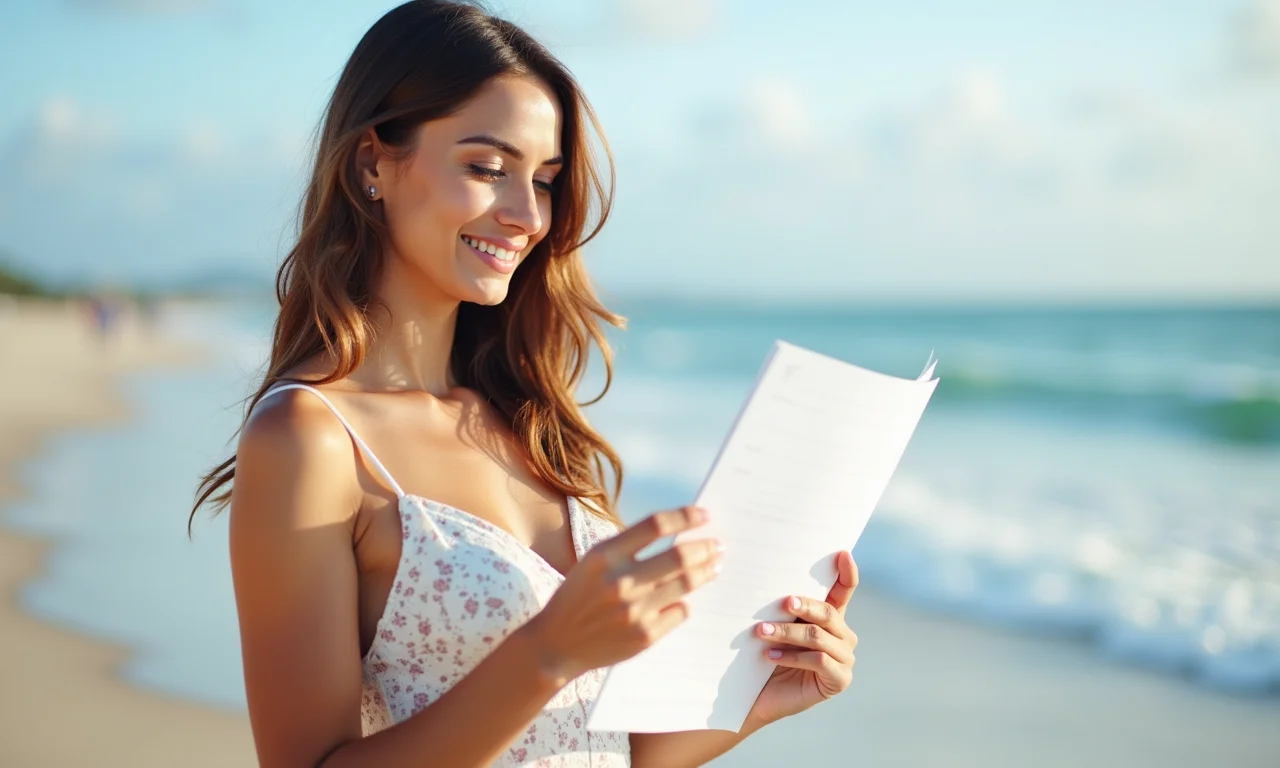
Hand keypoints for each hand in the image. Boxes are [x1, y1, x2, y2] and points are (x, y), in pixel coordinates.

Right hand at [521, 505, 723, 684]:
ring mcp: (634, 611)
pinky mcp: (645, 636)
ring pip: (686, 583)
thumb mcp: (593, 562)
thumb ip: (629, 548)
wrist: (556, 645)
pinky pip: (680, 610)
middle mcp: (620, 581)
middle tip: (719, 545)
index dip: (685, 517)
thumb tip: (679, 534)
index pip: (655, 526)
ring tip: (716, 565)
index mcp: (604, 555)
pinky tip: (683, 598)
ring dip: (707, 571)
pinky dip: (684, 601)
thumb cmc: (578, 597)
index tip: (704, 514)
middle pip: (679, 555)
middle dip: (706, 547)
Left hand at [746, 551, 858, 726]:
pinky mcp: (839, 680)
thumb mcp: (776, 627)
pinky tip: (771, 656)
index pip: (844, 591)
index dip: (846, 572)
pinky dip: (792, 656)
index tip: (842, 553)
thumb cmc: (765, 658)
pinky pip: (818, 661)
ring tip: (762, 632)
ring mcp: (844, 658)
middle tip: (784, 603)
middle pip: (827, 612)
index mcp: (830, 618)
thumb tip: (774, 579)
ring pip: (819, 636)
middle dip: (804, 605)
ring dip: (788, 633)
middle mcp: (843, 636)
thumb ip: (785, 609)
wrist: (758, 699)